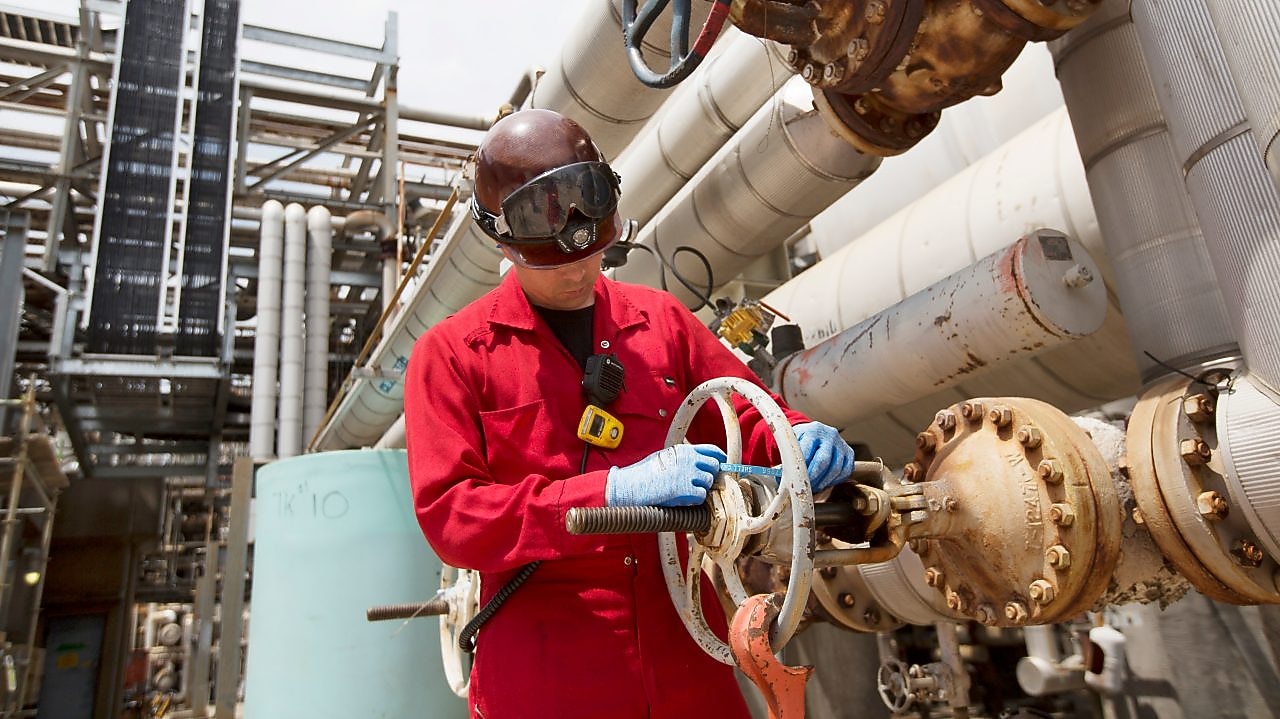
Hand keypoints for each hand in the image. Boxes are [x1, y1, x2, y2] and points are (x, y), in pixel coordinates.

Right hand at [605, 444, 726, 506]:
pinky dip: (694, 501)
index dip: (721, 459)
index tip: (723, 466)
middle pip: (714, 467)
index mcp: (683, 450)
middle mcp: (688, 459)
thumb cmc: (643, 474)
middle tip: (699, 484)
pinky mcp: (685, 490)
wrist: (628, 486)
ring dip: (700, 490)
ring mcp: (688, 474)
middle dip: (710, 476)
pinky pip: (701, 497)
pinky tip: (682, 500)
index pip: (712, 450)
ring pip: (709, 483)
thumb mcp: (665, 457)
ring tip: (685, 492)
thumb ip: (684, 459)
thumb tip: (700, 465)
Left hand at [794, 421, 854, 492]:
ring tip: (814, 487)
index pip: (806, 452)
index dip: (801, 469)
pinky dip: (834, 481)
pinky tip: (825, 482)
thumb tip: (779, 480)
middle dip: (813, 478)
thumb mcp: (791, 443)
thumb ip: (787, 457)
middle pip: (822, 461)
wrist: (816, 433)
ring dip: (823, 482)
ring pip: (835, 469)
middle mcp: (830, 435)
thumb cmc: (801, 441)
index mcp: (812, 430)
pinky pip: (845, 472)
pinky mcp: (849, 453)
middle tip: (806, 487)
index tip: (795, 480)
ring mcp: (841, 444)